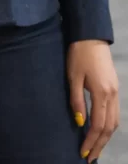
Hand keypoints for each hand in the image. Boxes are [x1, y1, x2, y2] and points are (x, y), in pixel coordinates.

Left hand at [68, 40, 119, 160]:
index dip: (91, 140)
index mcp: (101, 92)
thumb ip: (76, 100)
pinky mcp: (115, 88)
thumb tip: (80, 123)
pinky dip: (109, 126)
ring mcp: (116, 92)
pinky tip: (102, 132)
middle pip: (109, 128)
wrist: (91, 37)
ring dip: (105, 138)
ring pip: (115, 122)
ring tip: (95, 149)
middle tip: (90, 158)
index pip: (98, 124)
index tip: (83, 152)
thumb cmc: (78, 55)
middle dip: (99, 144)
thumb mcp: (73, 76)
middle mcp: (112, 95)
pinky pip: (115, 113)